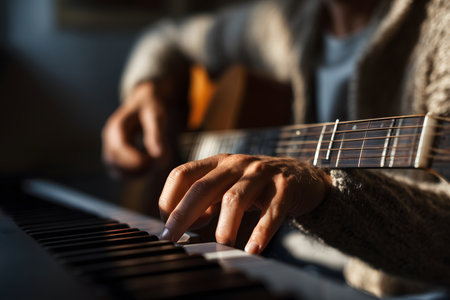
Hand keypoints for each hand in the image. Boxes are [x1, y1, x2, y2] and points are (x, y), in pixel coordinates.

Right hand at [102, 81, 183, 176]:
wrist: (143, 103)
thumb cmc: (150, 107)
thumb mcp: (156, 116)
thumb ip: (156, 134)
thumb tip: (159, 154)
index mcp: (116, 127)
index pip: (118, 149)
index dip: (135, 160)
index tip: (155, 161)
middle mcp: (108, 139)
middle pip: (115, 163)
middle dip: (139, 167)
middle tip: (161, 161)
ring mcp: (109, 150)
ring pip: (118, 172)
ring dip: (139, 173)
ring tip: (158, 162)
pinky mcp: (115, 158)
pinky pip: (123, 173)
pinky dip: (138, 173)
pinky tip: (152, 163)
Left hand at [159, 154, 330, 253]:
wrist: (303, 176)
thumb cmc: (258, 185)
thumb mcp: (228, 185)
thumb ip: (206, 201)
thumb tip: (184, 223)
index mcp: (218, 163)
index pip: (182, 174)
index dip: (168, 199)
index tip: (168, 226)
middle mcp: (236, 164)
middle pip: (202, 187)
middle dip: (182, 215)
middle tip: (171, 240)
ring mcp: (261, 173)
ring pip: (234, 198)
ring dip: (224, 226)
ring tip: (221, 247)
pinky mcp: (285, 187)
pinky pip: (270, 211)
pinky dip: (261, 232)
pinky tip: (253, 249)